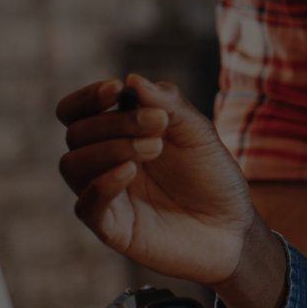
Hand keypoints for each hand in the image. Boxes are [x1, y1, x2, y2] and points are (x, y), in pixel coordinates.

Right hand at [55, 75, 256, 286]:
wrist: (234, 228)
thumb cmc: (213, 178)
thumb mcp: (198, 134)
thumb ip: (169, 105)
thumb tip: (132, 79)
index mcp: (118, 136)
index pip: (76, 112)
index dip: (88, 97)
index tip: (116, 88)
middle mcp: (104, 164)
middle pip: (77, 133)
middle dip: (114, 122)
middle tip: (158, 124)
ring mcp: (106, 196)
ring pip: (72, 164)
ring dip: (110, 148)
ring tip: (154, 147)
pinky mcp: (112, 228)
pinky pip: (86, 205)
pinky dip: (102, 184)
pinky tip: (129, 171)